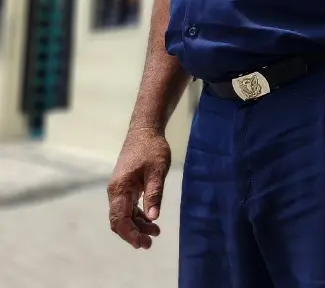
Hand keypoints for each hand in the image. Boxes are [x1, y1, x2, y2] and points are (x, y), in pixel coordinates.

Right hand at [107, 127, 170, 248]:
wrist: (144, 131)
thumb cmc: (152, 149)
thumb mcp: (157, 171)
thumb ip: (154, 193)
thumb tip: (154, 218)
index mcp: (119, 189)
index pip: (119, 219)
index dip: (130, 234)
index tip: (143, 243)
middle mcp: (115, 192)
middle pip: (119, 220)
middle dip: (133, 234)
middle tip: (150, 243)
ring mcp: (119, 190)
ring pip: (124, 215)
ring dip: (137, 225)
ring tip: (155, 233)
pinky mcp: (125, 187)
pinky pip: (128, 207)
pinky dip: (138, 216)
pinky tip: (151, 220)